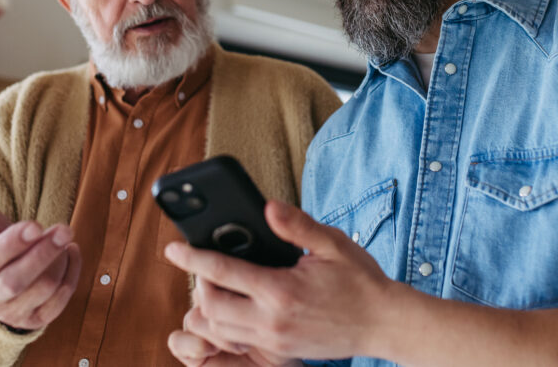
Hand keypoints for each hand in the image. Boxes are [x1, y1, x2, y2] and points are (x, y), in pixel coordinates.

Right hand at [0, 170, 81, 331]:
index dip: (11, 244)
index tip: (36, 224)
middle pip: (15, 282)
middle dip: (43, 254)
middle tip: (65, 229)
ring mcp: (12, 311)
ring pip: (42, 290)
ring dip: (59, 261)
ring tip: (63, 238)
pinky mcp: (34, 320)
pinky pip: (59, 302)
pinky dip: (72, 275)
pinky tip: (71, 252)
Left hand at [164, 200, 391, 360]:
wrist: (385, 324)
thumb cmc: (361, 280)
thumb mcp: (332, 244)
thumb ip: (296, 225)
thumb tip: (267, 207)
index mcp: (281, 290)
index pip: (222, 272)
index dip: (191, 258)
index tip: (172, 248)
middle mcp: (272, 320)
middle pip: (210, 307)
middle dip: (198, 285)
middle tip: (203, 265)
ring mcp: (276, 341)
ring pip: (219, 331)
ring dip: (209, 309)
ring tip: (216, 285)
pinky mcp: (282, 353)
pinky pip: (239, 343)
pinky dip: (226, 327)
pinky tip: (235, 307)